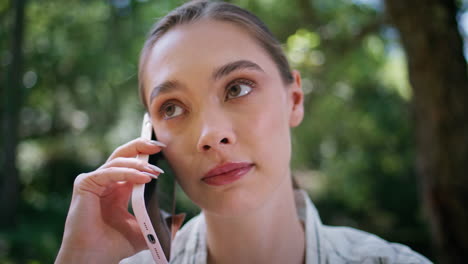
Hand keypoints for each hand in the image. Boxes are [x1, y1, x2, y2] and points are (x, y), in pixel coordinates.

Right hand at [55, 138, 165, 263]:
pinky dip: (127, 173)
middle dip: (141, 146)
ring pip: (117, 160)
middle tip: (160, 146)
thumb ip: (163, 224)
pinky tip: (144, 178)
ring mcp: (94, 181)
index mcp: (118, 188)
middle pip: (123, 154)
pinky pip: (109, 172)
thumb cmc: (115, 246)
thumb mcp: (146, 232)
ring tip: (156, 172)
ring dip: (139, 164)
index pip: (132, 162)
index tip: (164, 150)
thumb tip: (181, 216)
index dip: (146, 154)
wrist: (95, 259)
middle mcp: (105, 181)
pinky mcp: (85, 185)